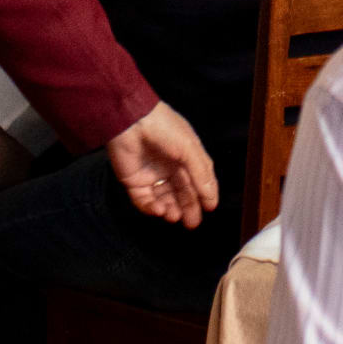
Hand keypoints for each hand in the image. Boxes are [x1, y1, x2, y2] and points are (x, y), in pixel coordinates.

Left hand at [108, 101, 217, 226]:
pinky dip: (152, 208)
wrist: (131, 120)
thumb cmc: (163, 127)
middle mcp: (169, 168)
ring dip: (170, 209)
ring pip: (164, 200)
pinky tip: (159, 209)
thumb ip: (201, 174)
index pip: (197, 182)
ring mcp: (151, 175)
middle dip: (187, 209)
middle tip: (191, 223)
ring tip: (173, 215)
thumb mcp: (189, 149)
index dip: (203, 196)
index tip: (208, 209)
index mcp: (185, 158)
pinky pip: (144, 200)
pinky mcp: (134, 181)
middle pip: (181, 194)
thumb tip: (211, 198)